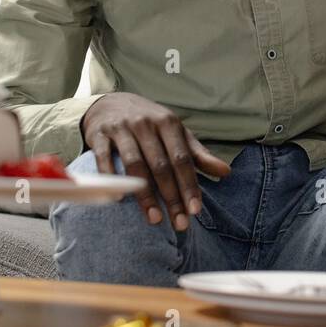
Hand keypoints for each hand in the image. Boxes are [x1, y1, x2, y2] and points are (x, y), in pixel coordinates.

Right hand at [81, 93, 232, 229]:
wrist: (111, 103)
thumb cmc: (150, 123)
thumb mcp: (175, 133)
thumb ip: (198, 154)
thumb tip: (226, 172)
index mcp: (168, 123)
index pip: (182, 159)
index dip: (189, 185)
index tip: (195, 211)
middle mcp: (145, 123)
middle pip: (161, 165)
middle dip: (171, 197)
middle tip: (178, 223)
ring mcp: (121, 128)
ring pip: (135, 165)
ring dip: (145, 195)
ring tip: (154, 219)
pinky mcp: (99, 135)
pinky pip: (104, 158)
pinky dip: (111, 178)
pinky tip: (119, 199)